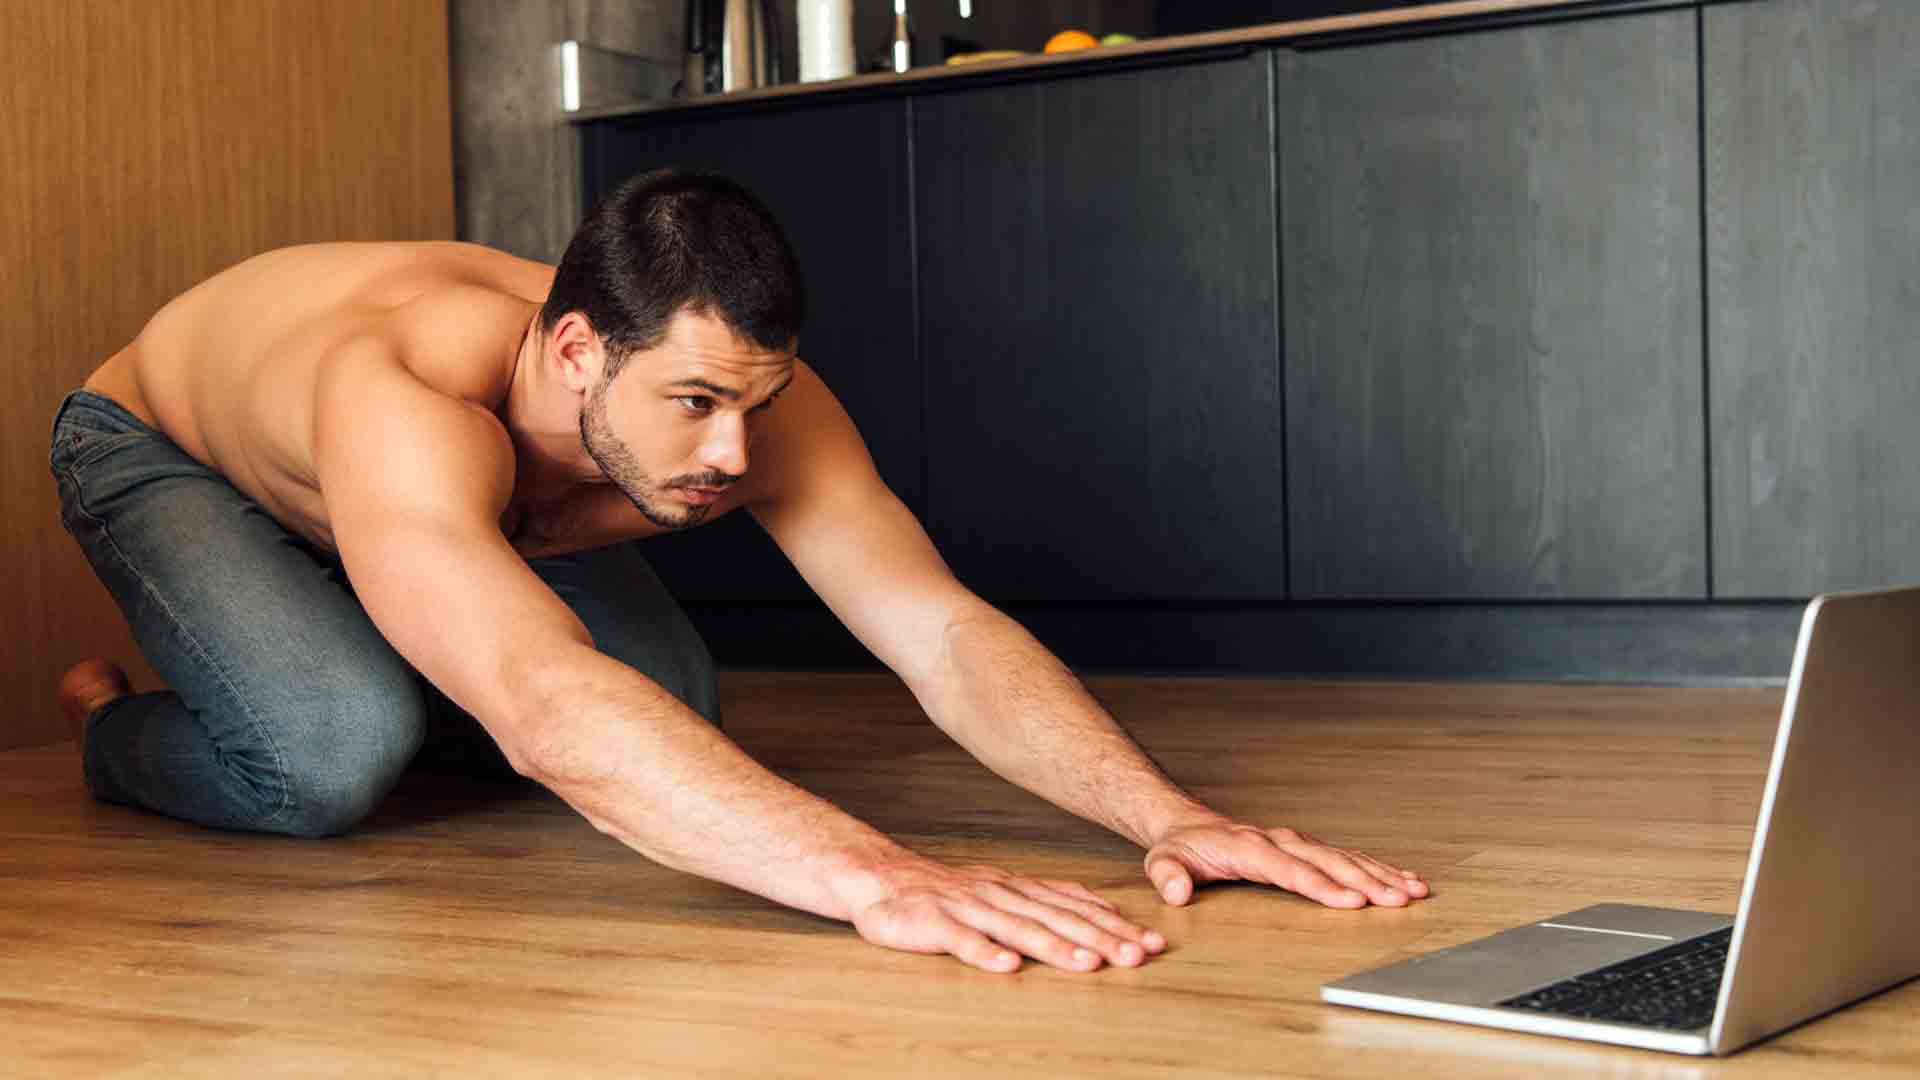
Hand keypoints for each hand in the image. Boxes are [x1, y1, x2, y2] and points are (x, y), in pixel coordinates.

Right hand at [848, 858, 1166, 973]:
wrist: (881, 878)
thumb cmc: (947, 893)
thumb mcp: (1004, 890)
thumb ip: (1048, 900)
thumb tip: (1102, 912)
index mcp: (1020, 890)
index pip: (1076, 908)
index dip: (1115, 926)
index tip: (1151, 944)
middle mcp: (1001, 896)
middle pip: (1058, 920)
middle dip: (1101, 939)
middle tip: (1138, 957)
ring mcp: (968, 909)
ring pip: (1018, 929)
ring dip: (1056, 947)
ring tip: (1088, 965)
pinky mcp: (934, 924)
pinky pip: (962, 941)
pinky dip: (985, 953)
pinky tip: (1007, 967)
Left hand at [1143, 820, 1428, 908]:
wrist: (1187, 825)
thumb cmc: (1179, 848)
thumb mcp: (1162, 862)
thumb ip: (1168, 877)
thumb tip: (1178, 893)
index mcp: (1250, 847)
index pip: (1291, 870)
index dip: (1322, 886)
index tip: (1351, 902)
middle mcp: (1279, 840)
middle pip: (1329, 862)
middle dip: (1367, 882)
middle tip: (1400, 900)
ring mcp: (1296, 842)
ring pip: (1345, 857)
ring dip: (1381, 874)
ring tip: (1415, 891)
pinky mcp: (1306, 848)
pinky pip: (1346, 857)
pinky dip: (1376, 867)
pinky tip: (1402, 879)